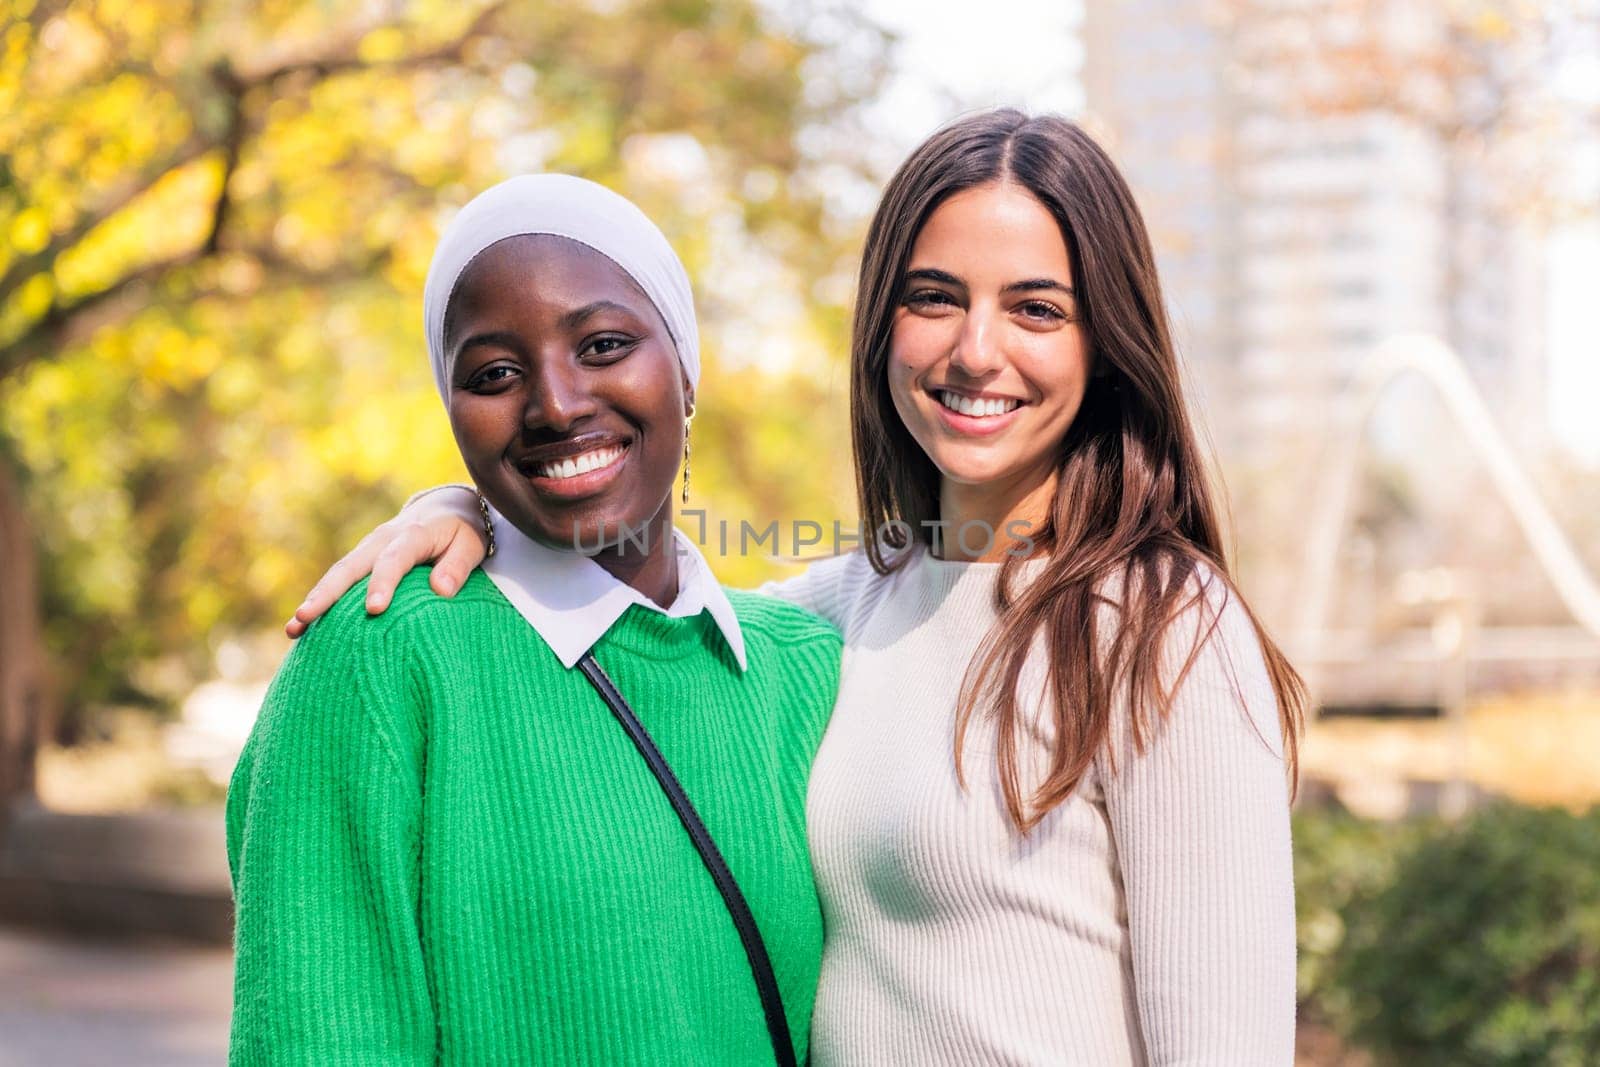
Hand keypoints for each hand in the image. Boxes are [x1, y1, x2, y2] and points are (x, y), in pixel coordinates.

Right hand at [286, 486, 486, 637]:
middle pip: (351, 567)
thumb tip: (441, 591)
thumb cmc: (462, 532)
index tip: (374, 609)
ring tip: (293, 628)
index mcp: (413, 535)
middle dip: (328, 593)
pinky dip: (320, 600)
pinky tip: (301, 628)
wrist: (444, 507)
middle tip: (306, 617)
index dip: (383, 583)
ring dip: (315, 599)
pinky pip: (338, 580)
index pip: (395, 560)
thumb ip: (458, 565)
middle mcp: (383, 540)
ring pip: (337, 574)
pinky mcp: (361, 560)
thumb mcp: (471, 544)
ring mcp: (367, 549)